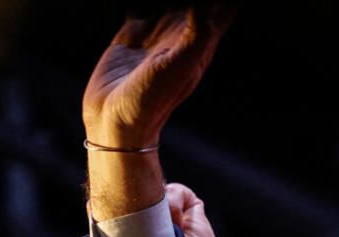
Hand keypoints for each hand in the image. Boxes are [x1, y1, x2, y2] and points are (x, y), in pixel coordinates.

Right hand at [83, 8, 231, 146]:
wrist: (117, 121)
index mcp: (200, 44)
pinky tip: (145, 1)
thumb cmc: (152, 98)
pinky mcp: (131, 37)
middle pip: (196, 5)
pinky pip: (141, 9)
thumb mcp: (179, 64)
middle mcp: (181, 38)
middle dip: (201, 0)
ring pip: (169, 3)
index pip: (218, 11)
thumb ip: (196, 32)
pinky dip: (144, 1)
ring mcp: (156, 37)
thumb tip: (207, 6)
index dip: (221, 4)